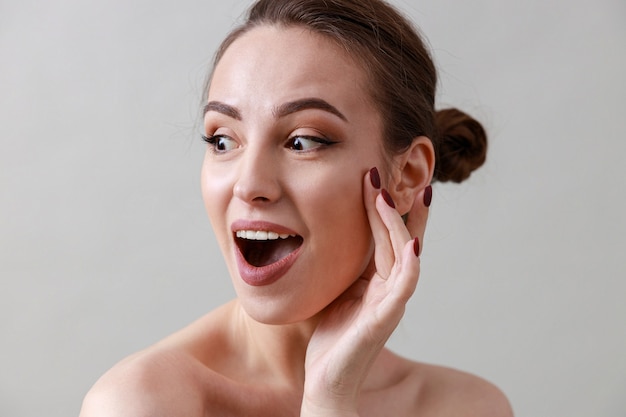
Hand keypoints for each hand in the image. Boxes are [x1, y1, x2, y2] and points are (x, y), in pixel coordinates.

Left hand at [301, 168, 430, 415]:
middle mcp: (389, 287)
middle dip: (393, 204)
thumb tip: (327, 236)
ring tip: (387, 194)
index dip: (389, 207)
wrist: (325, 381)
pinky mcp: (387, 317)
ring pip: (404, 253)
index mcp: (376, 281)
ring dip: (398, 223)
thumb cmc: (330, 339)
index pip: (388, 236)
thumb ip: (342, 268)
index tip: (382, 177)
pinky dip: (410, 261)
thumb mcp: (334, 292)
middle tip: (383, 171)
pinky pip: (406, 284)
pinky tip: (412, 240)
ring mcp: (391, 301)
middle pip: (399, 237)